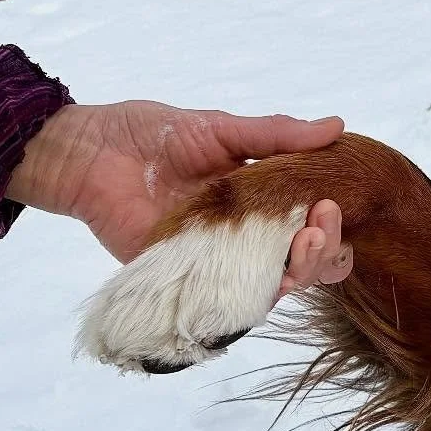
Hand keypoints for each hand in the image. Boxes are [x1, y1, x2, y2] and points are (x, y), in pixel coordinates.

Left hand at [6, 101, 354, 290]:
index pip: (313, 223)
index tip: (331, 203)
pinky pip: (229, 305)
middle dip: (324, 251)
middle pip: (305, 262)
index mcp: (263, 200)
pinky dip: (255, 299)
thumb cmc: (154, 136)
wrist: (92, 154)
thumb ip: (276, 135)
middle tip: (320, 224)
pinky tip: (272, 282)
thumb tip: (338, 126)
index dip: (332, 223)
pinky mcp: (190, 284)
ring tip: (303, 245)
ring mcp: (220, 264)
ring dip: (300, 272)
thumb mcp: (221, 128)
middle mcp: (248, 238)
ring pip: (276, 287)